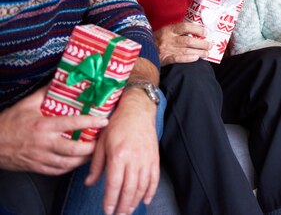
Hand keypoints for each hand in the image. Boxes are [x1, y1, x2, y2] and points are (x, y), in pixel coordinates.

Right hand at [0, 87, 105, 174]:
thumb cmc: (8, 123)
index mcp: (43, 126)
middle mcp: (44, 143)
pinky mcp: (37, 167)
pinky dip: (70, 167)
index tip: (104, 120)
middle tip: (102, 140)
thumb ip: (45, 93)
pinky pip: (58, 171)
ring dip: (84, 159)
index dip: (90, 122)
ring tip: (94, 151)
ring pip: (68, 163)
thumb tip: (60, 80)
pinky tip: (77, 161)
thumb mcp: (26, 104)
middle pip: (74, 149)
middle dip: (92, 146)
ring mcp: (40, 158)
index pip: (72, 123)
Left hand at [85, 88, 159, 214]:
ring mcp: (146, 158)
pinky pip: (154, 178)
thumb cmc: (117, 125)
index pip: (114, 184)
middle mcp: (134, 158)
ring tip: (129, 210)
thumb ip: (96, 165)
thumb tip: (89, 183)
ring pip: (142, 186)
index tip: (107, 210)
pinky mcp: (154, 157)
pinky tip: (145, 200)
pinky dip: (151, 191)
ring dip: (136, 201)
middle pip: (130, 189)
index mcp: (118, 155)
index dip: (111, 200)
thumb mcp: (101, 142)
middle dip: (123, 205)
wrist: (138, 111)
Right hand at [153, 22, 211, 64]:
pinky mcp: (164, 59)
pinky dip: (188, 59)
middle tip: (210, 45)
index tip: (206, 32)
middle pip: (188, 40)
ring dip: (199, 52)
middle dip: (201, 43)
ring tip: (207, 53)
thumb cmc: (157, 40)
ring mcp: (166, 49)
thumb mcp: (166, 32)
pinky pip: (178, 59)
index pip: (185, 26)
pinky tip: (196, 58)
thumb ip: (178, 32)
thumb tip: (196, 33)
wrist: (142, 50)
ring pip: (186, 50)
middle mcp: (168, 38)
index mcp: (168, 29)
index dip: (197, 29)